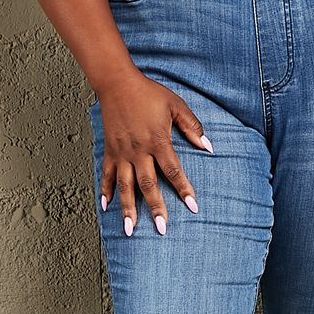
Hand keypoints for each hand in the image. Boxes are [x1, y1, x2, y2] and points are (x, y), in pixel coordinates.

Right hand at [93, 64, 212, 235]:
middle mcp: (138, 150)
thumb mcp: (175, 105)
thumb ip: (192, 126)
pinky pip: (106, 175)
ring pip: (125, 186)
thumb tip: (208, 146)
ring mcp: (121, 152)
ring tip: (130, 230)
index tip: (193, 206)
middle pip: (148, 185)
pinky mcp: (109, 150)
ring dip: (128, 209)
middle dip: (156, 208)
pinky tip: (106, 207)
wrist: (117, 83)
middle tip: (162, 229)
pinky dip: (105, 191)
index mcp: (157, 141)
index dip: (184, 189)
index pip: (173, 170)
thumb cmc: (149, 93)